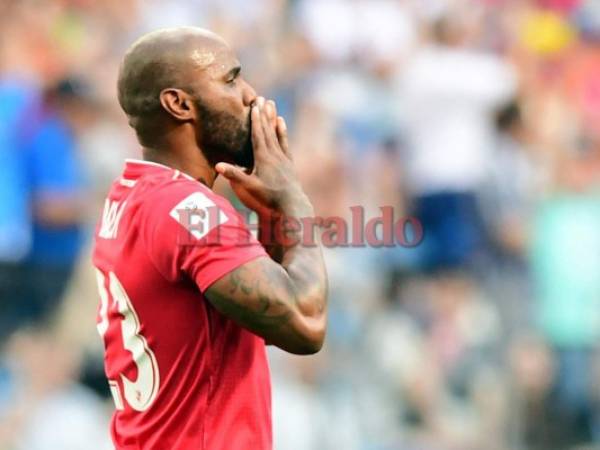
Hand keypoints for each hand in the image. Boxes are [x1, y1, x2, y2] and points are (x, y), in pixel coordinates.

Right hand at [216, 97, 308, 216]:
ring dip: (272, 117)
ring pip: (276, 133)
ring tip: (270, 103)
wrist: (292, 204)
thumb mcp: (250, 187)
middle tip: (260, 97)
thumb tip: (217, 165)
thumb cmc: (268, 197)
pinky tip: (281, 121)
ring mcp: (282, 157)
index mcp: (263, 158)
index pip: (258, 135)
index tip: (253, 105)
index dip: (255, 120)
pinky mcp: (288, 161)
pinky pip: (284, 142)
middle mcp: (274, 154)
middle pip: (267, 129)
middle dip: (263, 113)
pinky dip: (282, 131)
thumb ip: (234, 175)